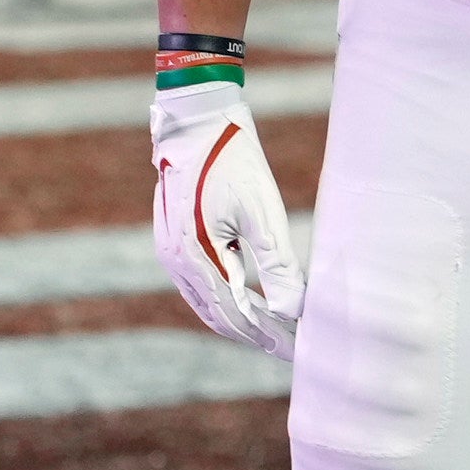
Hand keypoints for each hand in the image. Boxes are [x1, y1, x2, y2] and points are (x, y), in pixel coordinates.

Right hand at [152, 82, 304, 357]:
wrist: (197, 121)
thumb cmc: (233, 161)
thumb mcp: (263, 213)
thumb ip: (277, 265)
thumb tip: (293, 311)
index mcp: (193, 257)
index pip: (236, 314)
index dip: (269, 335)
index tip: (300, 349)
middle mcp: (175, 262)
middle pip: (219, 315)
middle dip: (256, 334)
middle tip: (292, 348)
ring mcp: (170, 252)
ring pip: (207, 302)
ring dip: (241, 320)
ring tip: (276, 332)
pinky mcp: (174, 240)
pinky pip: (200, 283)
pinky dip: (226, 299)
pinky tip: (250, 301)